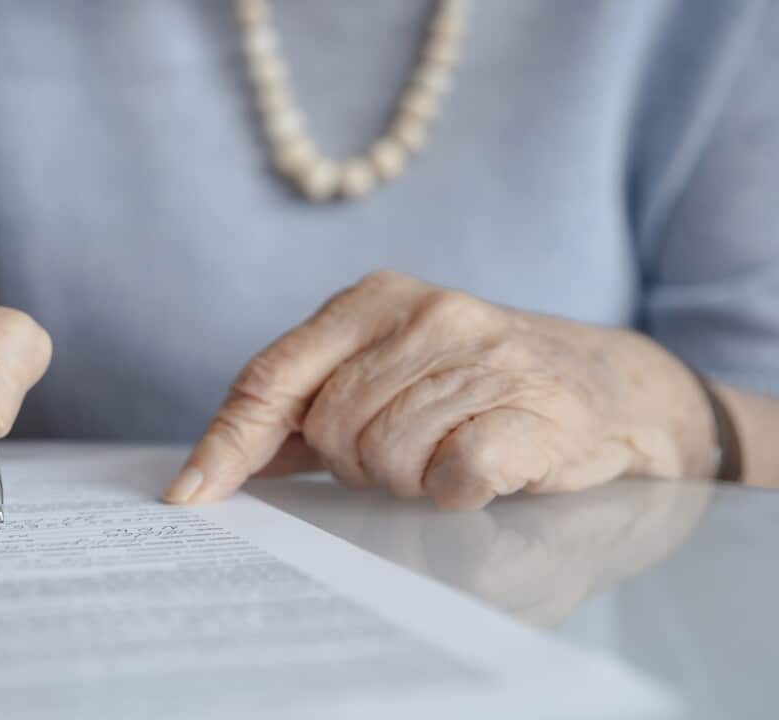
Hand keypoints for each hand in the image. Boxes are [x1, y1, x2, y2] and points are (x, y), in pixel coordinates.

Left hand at [166, 271, 715, 508]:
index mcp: (372, 299)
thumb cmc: (472, 384)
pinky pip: (453, 475)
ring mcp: (483, 357)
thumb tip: (212, 468)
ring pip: (386, 458)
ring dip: (408, 477)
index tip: (189, 494)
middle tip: (402, 450)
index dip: (228, 442)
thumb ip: (301, 408)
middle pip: (327, 428)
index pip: (272, 376)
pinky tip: (478, 471)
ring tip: (446, 450)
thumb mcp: (382, 372)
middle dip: (354, 461)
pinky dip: (455, 491)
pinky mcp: (534, 410)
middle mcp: (426, 313)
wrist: (606, 385)